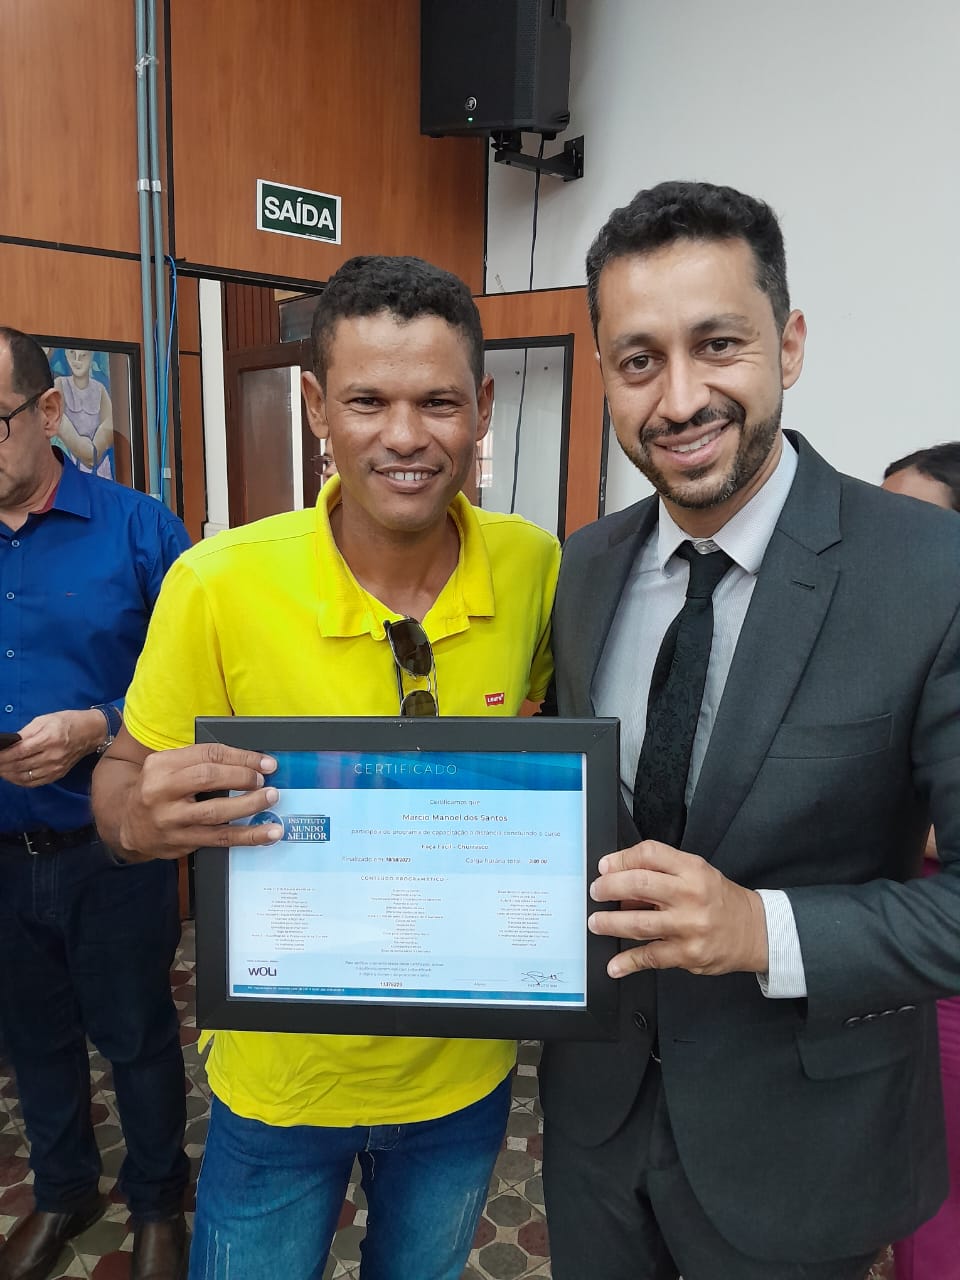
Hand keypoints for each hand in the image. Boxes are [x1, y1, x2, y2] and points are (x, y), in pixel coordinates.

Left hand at [0, 710, 104, 786]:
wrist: (90, 732)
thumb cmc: (67, 722)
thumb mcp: (44, 720)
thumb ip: (26, 732)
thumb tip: (9, 744)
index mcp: (49, 739)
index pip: (20, 751)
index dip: (4, 756)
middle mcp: (53, 756)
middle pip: (21, 765)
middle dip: (3, 766)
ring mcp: (56, 767)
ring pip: (26, 777)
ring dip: (9, 775)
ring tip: (1, 770)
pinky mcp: (58, 774)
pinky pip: (35, 782)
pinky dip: (20, 781)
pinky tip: (12, 776)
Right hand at [115, 742, 282, 860]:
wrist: (126, 824)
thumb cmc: (157, 790)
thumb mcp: (167, 768)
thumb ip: (199, 762)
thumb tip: (248, 761)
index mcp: (161, 764)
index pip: (207, 754)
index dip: (240, 757)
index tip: (265, 762)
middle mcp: (161, 790)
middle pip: (209, 778)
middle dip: (243, 777)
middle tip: (265, 780)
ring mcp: (170, 819)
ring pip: (216, 811)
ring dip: (249, 805)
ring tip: (270, 798)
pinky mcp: (180, 842)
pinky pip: (220, 838)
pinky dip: (248, 836)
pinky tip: (267, 833)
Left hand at [588, 840, 768, 977]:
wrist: (754, 931)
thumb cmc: (719, 899)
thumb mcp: (697, 873)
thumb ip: (663, 873)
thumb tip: (620, 881)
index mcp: (692, 869)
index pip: (650, 854)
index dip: (621, 859)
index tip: (604, 866)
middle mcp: (690, 895)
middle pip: (639, 885)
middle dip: (609, 887)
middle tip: (596, 892)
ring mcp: (689, 926)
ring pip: (640, 923)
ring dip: (610, 923)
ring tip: (596, 922)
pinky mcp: (688, 954)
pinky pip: (651, 957)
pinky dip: (628, 962)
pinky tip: (614, 965)